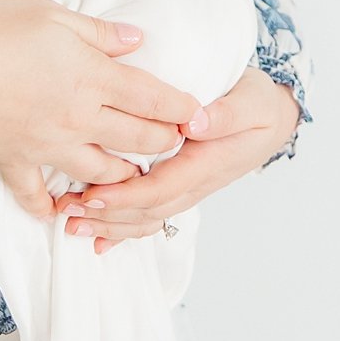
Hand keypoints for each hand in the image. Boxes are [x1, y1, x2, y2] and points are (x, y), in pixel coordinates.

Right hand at [0, 0, 205, 221]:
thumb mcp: (51, 14)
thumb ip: (98, 32)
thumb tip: (137, 41)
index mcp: (91, 77)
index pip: (151, 98)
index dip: (180, 106)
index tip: (196, 111)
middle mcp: (78, 119)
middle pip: (137, 140)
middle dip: (164, 142)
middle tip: (174, 139)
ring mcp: (47, 147)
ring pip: (100, 173)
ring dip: (123, 175)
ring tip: (132, 171)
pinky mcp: (14, 163)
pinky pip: (37, 197)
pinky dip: (50, 207)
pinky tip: (59, 212)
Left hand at [56, 63, 300, 250]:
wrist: (273, 118)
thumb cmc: (258, 104)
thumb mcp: (251, 101)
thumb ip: (226, 114)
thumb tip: (194, 123)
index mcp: (207, 163)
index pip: (161, 188)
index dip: (125, 196)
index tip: (91, 193)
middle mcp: (195, 183)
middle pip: (147, 210)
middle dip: (106, 215)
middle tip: (66, 212)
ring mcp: (187, 188)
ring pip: (146, 217)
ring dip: (109, 225)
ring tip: (72, 225)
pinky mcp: (180, 186)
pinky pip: (152, 215)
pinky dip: (125, 230)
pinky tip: (99, 239)